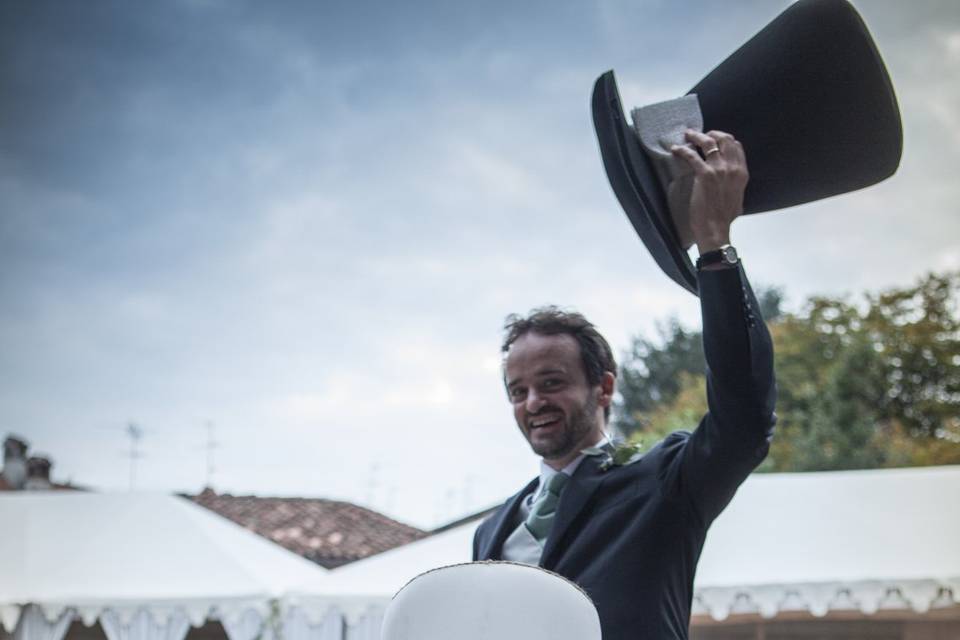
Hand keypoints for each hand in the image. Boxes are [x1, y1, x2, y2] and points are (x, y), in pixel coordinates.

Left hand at [671, 130, 748, 252]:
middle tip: (699, 135)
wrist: (716, 228)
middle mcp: (733, 167)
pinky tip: (675, 149)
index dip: (724, 139)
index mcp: (742, 173)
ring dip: (696, 136)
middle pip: (724, 139)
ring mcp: (719, 169)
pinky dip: (682, 150)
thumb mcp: (737, 197)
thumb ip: (734, 185)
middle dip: (711, 133)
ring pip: (708, 142)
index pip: (736, 146)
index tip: (714, 140)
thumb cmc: (724, 218)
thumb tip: (728, 182)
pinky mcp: (704, 174)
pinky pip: (692, 155)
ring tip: (687, 135)